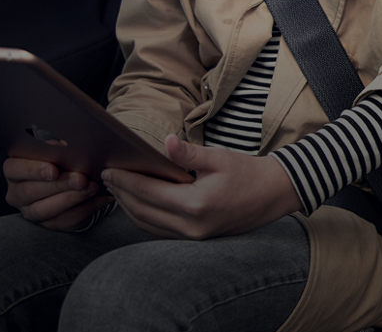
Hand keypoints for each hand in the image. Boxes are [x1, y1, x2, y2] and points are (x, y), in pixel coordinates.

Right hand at [3, 157, 113, 230]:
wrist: (72, 182)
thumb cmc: (61, 161)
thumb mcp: (57, 152)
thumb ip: (58, 148)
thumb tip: (68, 144)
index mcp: (14, 171)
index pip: (14, 169)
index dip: (32, 170)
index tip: (53, 170)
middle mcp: (17, 193)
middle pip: (31, 191)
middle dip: (59, 185)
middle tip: (81, 179)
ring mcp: (30, 211)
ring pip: (45, 210)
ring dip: (71, 198)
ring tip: (91, 188)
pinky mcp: (49, 223)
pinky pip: (64, 220)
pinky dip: (85, 208)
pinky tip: (99, 198)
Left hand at [100, 134, 301, 239]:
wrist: (275, 194)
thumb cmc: (248, 173)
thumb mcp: (219, 157)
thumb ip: (188, 153)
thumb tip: (165, 142)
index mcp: (196, 204)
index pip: (148, 192)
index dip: (125, 181)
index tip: (109, 169)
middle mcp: (192, 226)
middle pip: (142, 211)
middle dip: (121, 193)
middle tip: (106, 177)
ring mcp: (194, 236)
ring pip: (148, 225)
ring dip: (129, 207)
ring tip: (117, 189)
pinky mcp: (197, 239)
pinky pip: (160, 231)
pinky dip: (144, 217)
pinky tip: (138, 202)